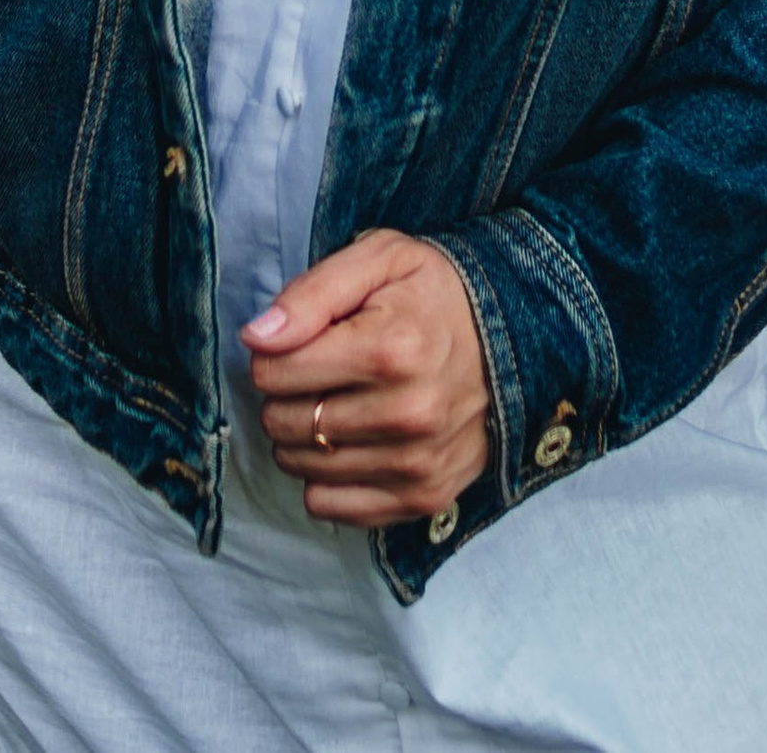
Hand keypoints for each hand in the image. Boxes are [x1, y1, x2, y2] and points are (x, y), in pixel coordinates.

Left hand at [243, 232, 490, 528]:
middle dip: (283, 395)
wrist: (510, 336)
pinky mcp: (426, 497)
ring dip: (302, 437)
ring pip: (303, 467)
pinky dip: (325, 479)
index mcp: (390, 349)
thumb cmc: (431, 292)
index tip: (294, 342)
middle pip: (285, 422)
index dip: (270, 354)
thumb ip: (311, 294)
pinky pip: (333, 507)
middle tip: (314, 373)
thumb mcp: (377, 259)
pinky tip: (348, 443)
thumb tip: (256, 338)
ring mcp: (419, 464)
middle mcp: (407, 415)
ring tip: (334, 403)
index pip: (275, 372)